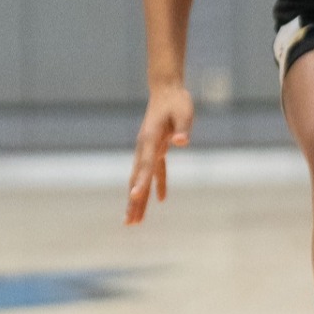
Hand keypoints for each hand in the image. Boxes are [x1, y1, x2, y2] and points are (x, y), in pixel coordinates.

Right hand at [125, 83, 193, 224]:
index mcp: (150, 140)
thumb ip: (183, 127)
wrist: (166, 90)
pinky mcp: (156, 149)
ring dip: (138, 199)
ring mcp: (148, 149)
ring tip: (134, 221)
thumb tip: (181, 142)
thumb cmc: (177, 101)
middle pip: (137, 179)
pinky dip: (156, 185)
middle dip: (133, 202)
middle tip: (129, 223)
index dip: (140, 183)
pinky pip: (155, 171)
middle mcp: (145, 147)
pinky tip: (160, 199)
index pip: (145, 165)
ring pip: (142, 178)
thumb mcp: (184, 111)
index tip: (135, 199)